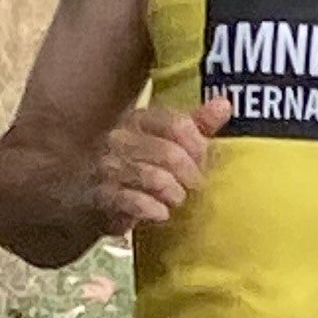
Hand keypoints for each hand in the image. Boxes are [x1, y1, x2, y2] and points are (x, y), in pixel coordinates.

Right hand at [92, 94, 233, 233]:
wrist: (92, 196)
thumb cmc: (139, 164)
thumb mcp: (168, 141)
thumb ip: (197, 124)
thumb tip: (225, 104)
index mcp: (140, 119)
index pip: (178, 124)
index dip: (198, 147)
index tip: (204, 162)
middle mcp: (120, 138)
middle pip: (170, 154)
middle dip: (191, 175)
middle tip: (196, 188)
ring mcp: (108, 167)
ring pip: (155, 178)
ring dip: (174, 193)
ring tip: (178, 200)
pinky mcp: (101, 195)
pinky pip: (133, 201)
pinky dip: (153, 209)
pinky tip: (162, 214)